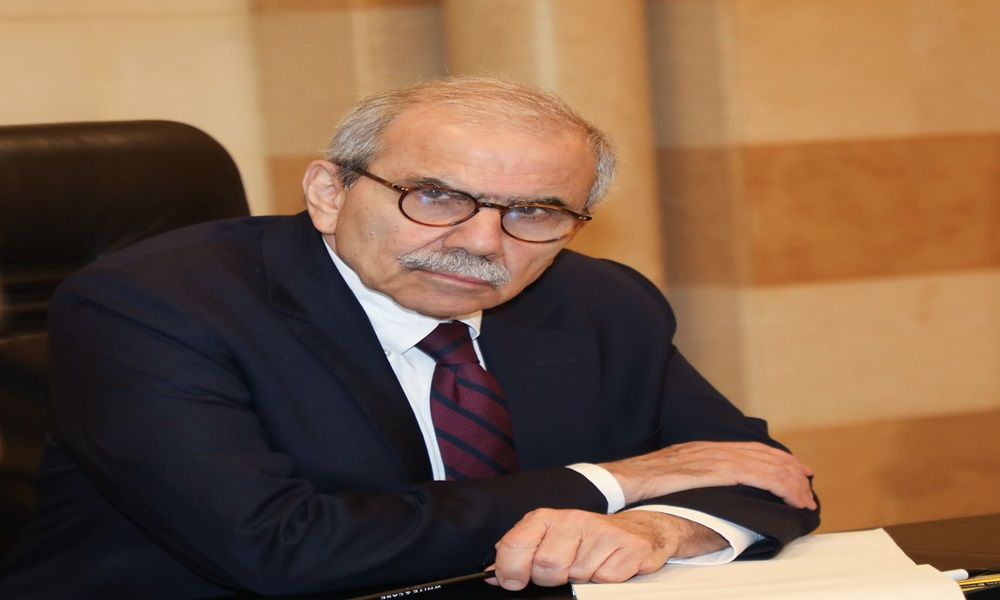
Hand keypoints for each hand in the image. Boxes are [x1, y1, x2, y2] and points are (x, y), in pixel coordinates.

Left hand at [489, 509, 726, 589]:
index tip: (512, 581)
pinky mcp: (627, 547)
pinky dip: (604, 582)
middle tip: (562, 572)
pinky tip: (606, 566)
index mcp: (545, 518)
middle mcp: (571, 520)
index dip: (510, 569)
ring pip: (576, 576)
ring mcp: (600, 532)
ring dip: (579, 580)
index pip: (515, 544)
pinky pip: (604, 581)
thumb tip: (493, 574)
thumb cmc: (585, 538)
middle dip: (551, 579)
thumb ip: (520, 553)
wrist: (636, 530)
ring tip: (587, 565)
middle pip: (546, 566)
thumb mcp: (548, 538)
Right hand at [600, 441, 816, 508]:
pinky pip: (755, 477)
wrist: (625, 479)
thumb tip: (708, 485)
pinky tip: (789, 496)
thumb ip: (695, 473)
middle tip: (808, 486)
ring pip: (765, 466)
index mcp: (706, 448)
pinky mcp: (714, 472)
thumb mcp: (675, 472)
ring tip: (805, 498)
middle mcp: (714, 449)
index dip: (777, 459)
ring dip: (791, 483)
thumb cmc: (644, 480)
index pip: (751, 450)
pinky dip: (778, 485)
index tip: (796, 471)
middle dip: (791, 472)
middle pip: (764, 456)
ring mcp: (715, 459)